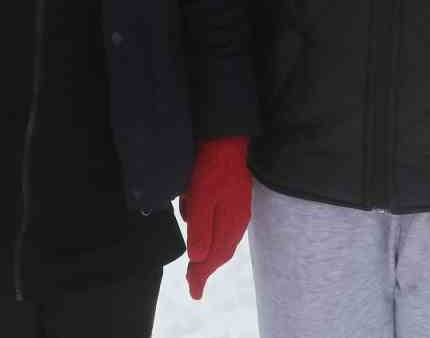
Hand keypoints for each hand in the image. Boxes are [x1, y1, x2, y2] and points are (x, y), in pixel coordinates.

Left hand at [180, 136, 251, 299]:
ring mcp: (236, 208)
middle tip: (192, 282)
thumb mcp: (201, 200)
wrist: (226, 137)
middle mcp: (237, 220)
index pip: (215, 258)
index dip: (202, 275)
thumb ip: (200, 230)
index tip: (193, 292)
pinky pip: (219, 223)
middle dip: (205, 268)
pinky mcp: (232, 196)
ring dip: (207, 250)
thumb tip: (198, 258)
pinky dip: (209, 231)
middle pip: (220, 251)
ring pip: (221, 238)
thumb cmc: (212, 169)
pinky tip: (201, 227)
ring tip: (196, 263)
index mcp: (230, 224)